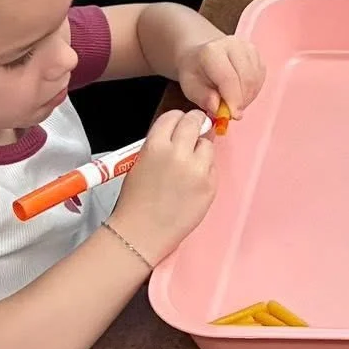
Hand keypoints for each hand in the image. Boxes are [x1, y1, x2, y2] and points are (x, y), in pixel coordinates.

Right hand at [110, 109, 217, 262]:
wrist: (142, 232)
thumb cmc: (136, 200)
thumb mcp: (141, 162)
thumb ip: (161, 144)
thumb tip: (180, 133)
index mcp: (156, 145)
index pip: (174, 116)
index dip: (178, 119)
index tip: (180, 123)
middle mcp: (179, 153)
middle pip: (195, 122)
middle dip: (195, 124)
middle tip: (194, 130)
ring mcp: (198, 170)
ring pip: (208, 145)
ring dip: (201, 149)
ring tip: (189, 164)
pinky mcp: (210, 186)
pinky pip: (213, 168)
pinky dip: (206, 170)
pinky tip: (193, 182)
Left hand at [176, 33, 264, 123]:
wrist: (201, 54)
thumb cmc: (196, 71)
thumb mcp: (190, 87)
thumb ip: (203, 98)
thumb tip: (218, 109)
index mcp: (212, 51)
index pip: (228, 78)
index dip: (233, 100)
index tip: (233, 115)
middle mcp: (232, 45)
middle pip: (246, 79)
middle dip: (241, 100)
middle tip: (232, 111)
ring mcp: (247, 48)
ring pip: (255, 80)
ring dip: (248, 97)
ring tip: (233, 101)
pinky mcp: (256, 53)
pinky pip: (260, 78)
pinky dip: (253, 90)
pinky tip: (241, 92)